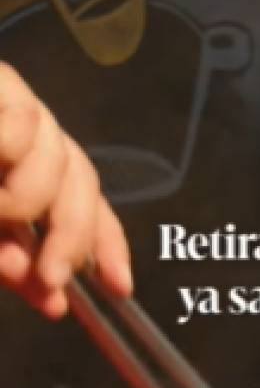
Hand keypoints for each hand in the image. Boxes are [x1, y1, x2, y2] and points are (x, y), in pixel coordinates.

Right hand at [0, 63, 131, 317]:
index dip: (107, 242)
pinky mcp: (2, 85)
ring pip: (55, 155)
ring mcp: (9, 101)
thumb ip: (15, 265)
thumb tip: (55, 302)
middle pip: (80, 178)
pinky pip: (19, 132)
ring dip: (23, 204)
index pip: (86, 200)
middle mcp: (25, 128)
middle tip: (49, 279)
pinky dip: (6, 155)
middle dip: (72, 237)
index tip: (119, 286)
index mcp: (29, 164)